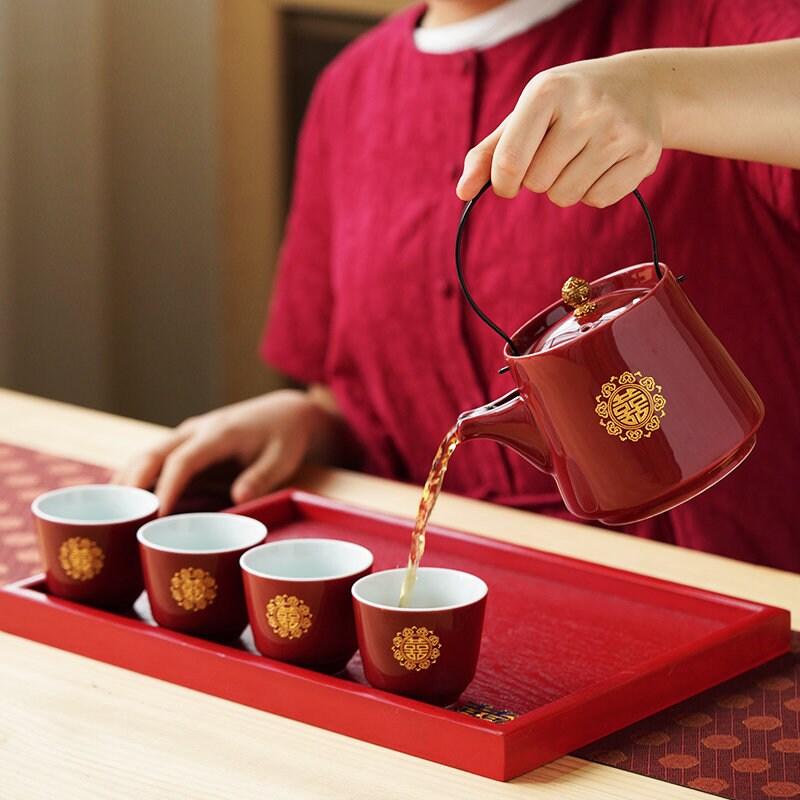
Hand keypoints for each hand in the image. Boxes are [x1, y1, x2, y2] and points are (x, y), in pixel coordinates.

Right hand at [112, 388, 344, 514]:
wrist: (286, 412)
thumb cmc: (287, 436)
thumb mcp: (284, 457)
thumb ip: (262, 476)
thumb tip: (237, 498)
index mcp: (219, 434)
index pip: (183, 460)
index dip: (166, 488)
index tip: (156, 515)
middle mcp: (196, 432)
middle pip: (152, 455)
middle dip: (131, 484)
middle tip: (116, 518)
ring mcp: (188, 437)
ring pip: (147, 456)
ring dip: (127, 482)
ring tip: (106, 516)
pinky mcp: (187, 446)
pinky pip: (156, 461)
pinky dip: (136, 480)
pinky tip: (122, 504)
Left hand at [457, 51, 663, 206]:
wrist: (642, 86)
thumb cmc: (568, 105)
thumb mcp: (526, 115)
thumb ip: (490, 153)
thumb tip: (462, 192)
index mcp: (547, 91)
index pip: (509, 161)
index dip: (503, 183)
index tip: (507, 181)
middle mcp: (586, 109)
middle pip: (538, 184)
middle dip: (539, 179)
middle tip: (557, 152)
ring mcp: (618, 131)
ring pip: (566, 196)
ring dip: (565, 186)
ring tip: (580, 156)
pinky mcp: (642, 154)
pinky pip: (597, 200)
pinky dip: (593, 192)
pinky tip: (603, 164)